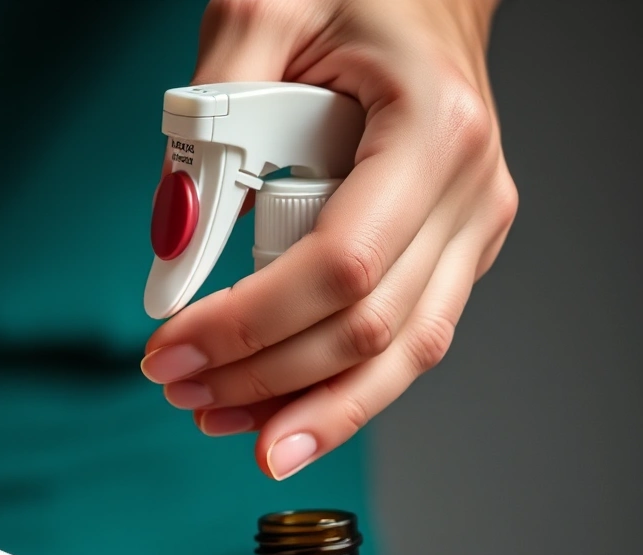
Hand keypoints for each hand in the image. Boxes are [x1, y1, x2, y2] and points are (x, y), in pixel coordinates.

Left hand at [139, 0, 516, 479]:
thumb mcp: (256, 18)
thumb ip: (202, 129)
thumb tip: (172, 247)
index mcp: (432, 131)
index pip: (340, 267)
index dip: (249, 328)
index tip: (167, 351)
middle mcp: (473, 190)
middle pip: (370, 329)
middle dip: (263, 379)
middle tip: (176, 391)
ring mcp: (476, 227)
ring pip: (402, 355)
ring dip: (307, 408)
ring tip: (220, 425)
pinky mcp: (459, 252)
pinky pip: (404, 339)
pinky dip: (337, 386)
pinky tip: (272, 411)